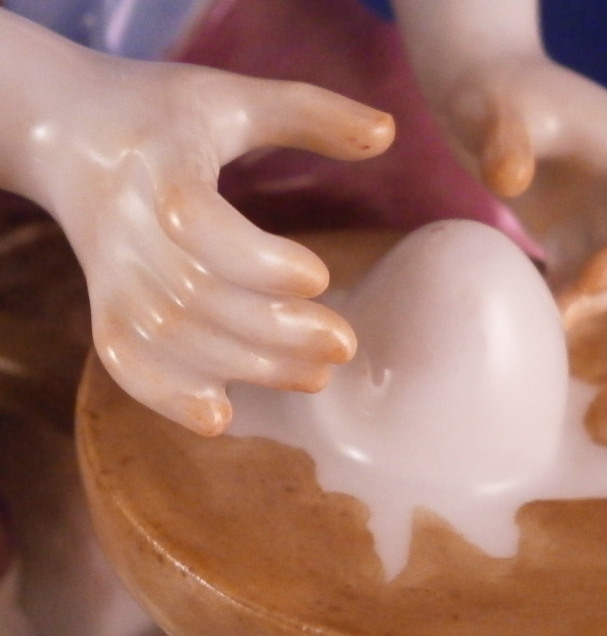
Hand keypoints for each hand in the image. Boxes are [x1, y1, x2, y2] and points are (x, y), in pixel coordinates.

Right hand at [18, 53, 393, 434]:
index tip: (320, 277)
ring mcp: (111, 273)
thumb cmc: (162, 115)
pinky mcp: (104, 305)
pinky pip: (126, 361)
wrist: (64, 135)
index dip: (258, 260)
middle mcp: (125, 225)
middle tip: (344, 345)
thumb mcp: (233, 96)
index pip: (197, 222)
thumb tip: (391, 131)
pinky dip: (167, 396)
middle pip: (196, 297)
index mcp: (159, 163)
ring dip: (248, 368)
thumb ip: (311, 111)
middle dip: (276, 332)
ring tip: (317, 376)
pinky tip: (221, 418)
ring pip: (172, 339)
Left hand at [434, 56, 606, 327]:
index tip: (589, 279)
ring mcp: (598, 215)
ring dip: (585, 303)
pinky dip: (562, 301)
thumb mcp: (491, 107)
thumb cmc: (492, 92)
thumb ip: (503, 139)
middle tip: (559, 316)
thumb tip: (509, 180)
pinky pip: (578, 279)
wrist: (482, 96)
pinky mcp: (569, 236)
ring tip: (542, 325)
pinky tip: (532, 318)